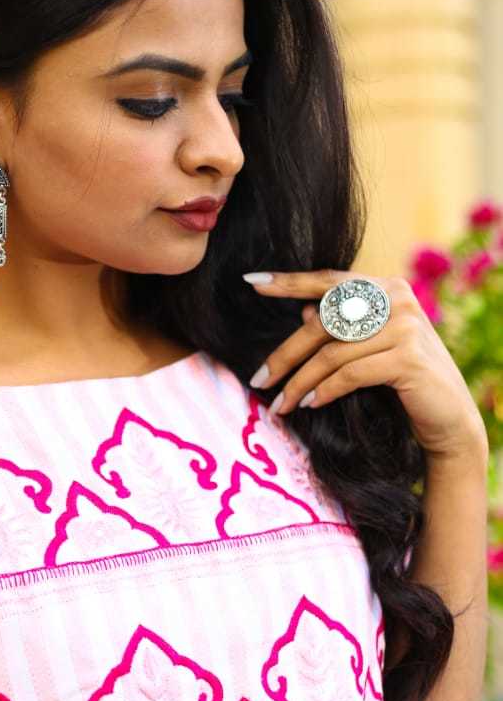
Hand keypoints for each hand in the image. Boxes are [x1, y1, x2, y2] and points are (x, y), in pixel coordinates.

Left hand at [243, 269, 488, 462]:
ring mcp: (405, 326)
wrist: (450, 419)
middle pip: (322, 323)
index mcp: (386, 289)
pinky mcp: (408, 358)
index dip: (289, 281)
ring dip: (299, 382)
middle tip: (258, 380)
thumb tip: (303, 313)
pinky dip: (324, 391)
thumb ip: (342, 329)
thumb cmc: (404, 382)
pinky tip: (310, 404)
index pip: (328, 281)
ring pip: (331, 353)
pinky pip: (350, 374)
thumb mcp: (370, 351)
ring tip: (280, 405)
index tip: (251, 281)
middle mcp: (397, 300)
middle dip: (284, 355)